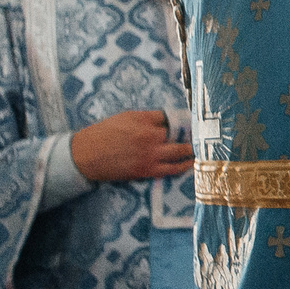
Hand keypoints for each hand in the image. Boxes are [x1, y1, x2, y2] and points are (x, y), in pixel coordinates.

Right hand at [70, 110, 194, 182]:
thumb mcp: (127, 116)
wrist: (86, 155)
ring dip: (191, 152)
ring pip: (179, 156)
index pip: (174, 122)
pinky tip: (189, 164)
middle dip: (193, 137)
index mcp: (146, 125)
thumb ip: (150, 117)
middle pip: (180, 138)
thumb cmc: (105, 131)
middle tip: (203, 136)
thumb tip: (169, 118)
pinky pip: (170, 171)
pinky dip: (181, 167)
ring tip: (201, 150)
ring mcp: (150, 158)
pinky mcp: (146, 172)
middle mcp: (151, 142)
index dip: (185, 122)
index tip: (195, 122)